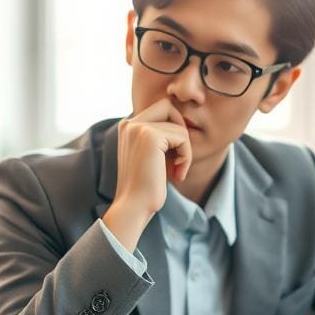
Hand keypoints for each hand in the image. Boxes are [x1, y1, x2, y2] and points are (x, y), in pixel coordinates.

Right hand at [103, 99, 191, 250]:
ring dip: (185, 150)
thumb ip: (160, 138)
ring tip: (177, 171)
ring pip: (179, 126)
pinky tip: (177, 175)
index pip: (161, 110)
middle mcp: (130, 123)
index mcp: (127, 126)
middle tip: (180, 158)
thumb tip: (183, 124)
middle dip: (181, 131)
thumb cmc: (144, 188)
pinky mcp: (150, 136)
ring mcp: (139, 127)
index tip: (172, 159)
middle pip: (169, 107)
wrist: (133, 207)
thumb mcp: (151, 157)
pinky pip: (183, 137)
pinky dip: (186, 157)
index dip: (174, 131)